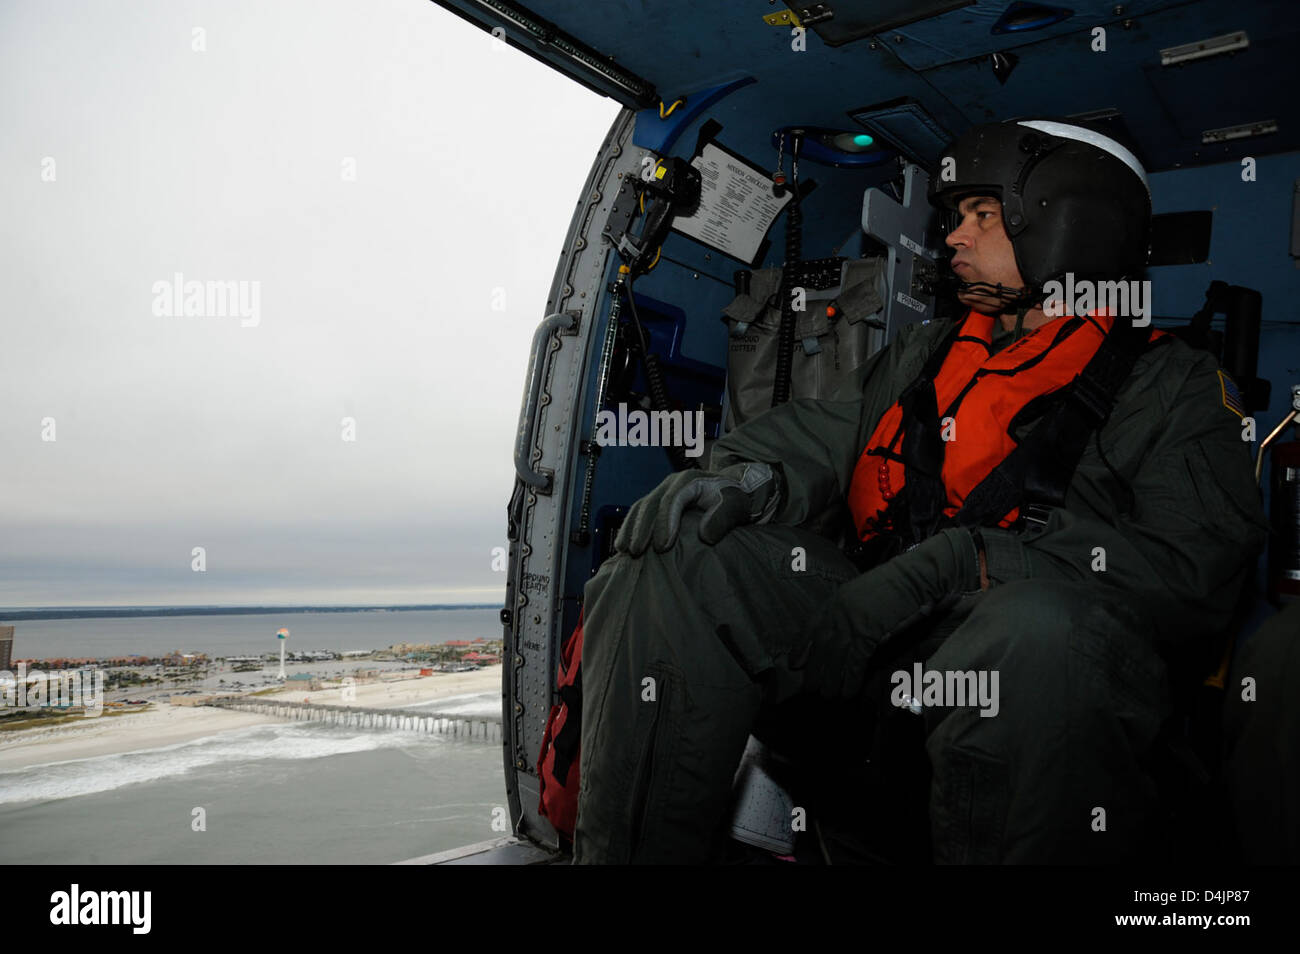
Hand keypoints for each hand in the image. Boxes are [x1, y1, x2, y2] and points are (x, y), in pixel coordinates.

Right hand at [615, 462, 781, 556]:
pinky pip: (639, 513)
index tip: (662, 548)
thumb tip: (704, 536)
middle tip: (636, 552)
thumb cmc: (734, 500)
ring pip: (640, 508)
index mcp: (689, 480)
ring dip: (630, 529)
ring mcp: (662, 492)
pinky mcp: (658, 502)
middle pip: (650, 504)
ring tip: (624, 551)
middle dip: (641, 529)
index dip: (664, 524)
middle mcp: (671, 483)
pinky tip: (623, 546)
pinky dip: (630, 529)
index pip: (671, 501)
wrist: (733, 493)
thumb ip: (723, 518)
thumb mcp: (735, 506)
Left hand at [793, 528, 985, 699]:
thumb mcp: (864, 595)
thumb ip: (850, 613)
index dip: (801, 645)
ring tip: (827, 695)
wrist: (917, 576)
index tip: (793, 662)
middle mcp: (839, 609)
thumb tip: (842, 638)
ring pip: (835, 655)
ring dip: (830, 678)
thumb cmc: (896, 585)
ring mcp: (853, 619)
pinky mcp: (869, 630)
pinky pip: (856, 660)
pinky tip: (848, 691)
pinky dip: (851, 678)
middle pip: (821, 645)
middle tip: (809, 688)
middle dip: (814, 668)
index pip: (811, 624)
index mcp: (837, 599)